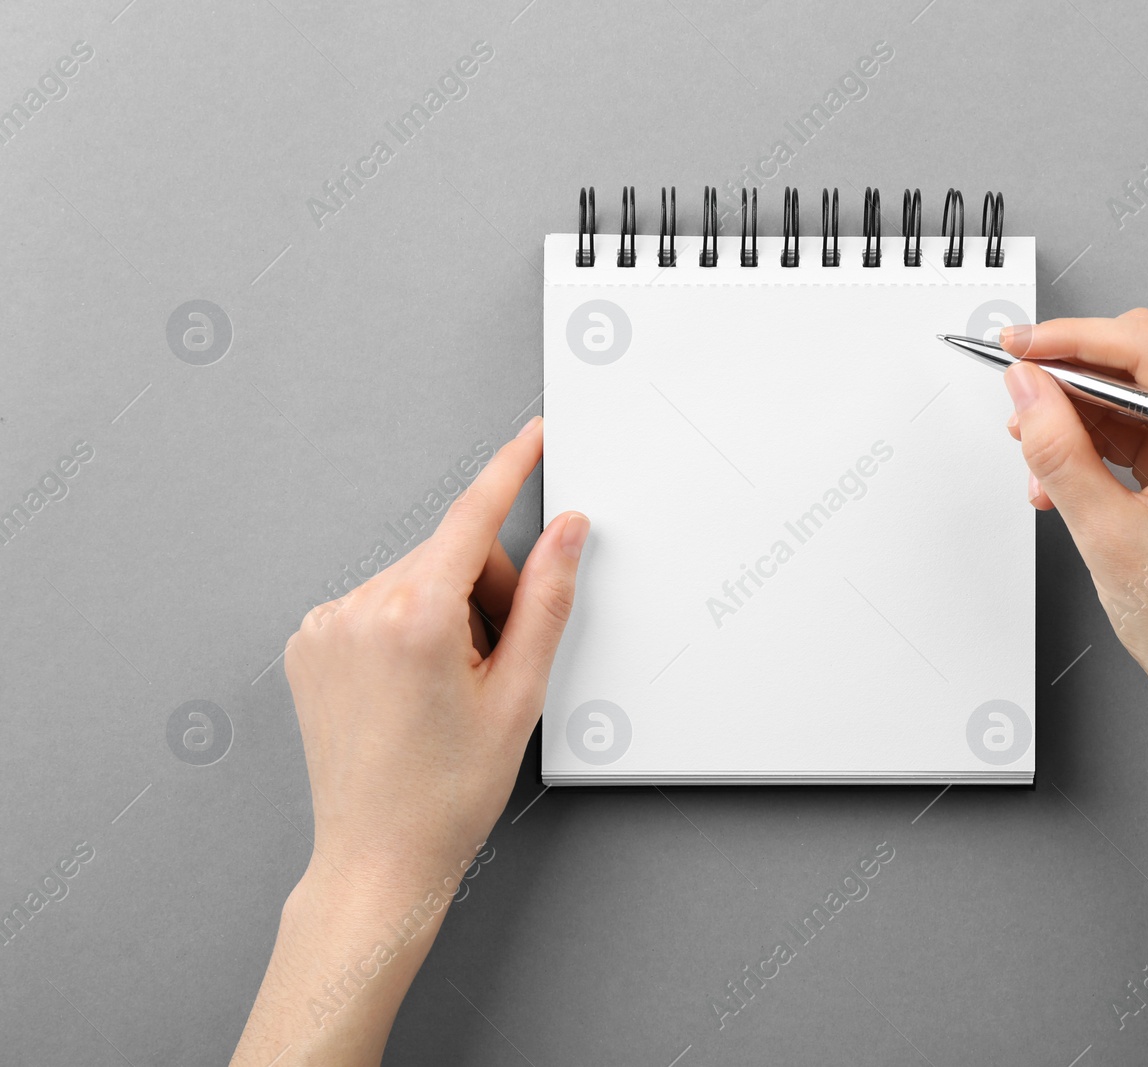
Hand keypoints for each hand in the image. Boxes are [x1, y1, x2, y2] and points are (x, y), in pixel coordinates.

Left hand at [286, 415, 586, 901]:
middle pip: (451, 556)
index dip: (510, 470)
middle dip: (489, 593)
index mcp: (414, 616)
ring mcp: (324, 626)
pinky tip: (414, 685)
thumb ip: (548, 599)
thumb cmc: (445, 794)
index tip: (532, 436)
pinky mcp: (308, 644)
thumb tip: (566, 531)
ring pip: (415, 580)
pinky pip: (377, 604)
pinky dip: (407, 627)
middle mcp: (357, 608)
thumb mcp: (520, 693)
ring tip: (451, 688)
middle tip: (499, 665)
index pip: (474, 517)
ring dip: (448, 613)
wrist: (378, 858)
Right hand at [1001, 309, 1147, 733]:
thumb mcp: (1106, 534)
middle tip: (1016, 392)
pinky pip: (1135, 430)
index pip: (1147, 350)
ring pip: (1131, 394)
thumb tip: (1026, 388)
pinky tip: (1057, 474)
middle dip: (1069, 377)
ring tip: (1032, 450)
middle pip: (1140, 361)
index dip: (1072, 340)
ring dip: (1074, 415)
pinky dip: (1091, 444)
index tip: (1018, 346)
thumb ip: (1059, 451)